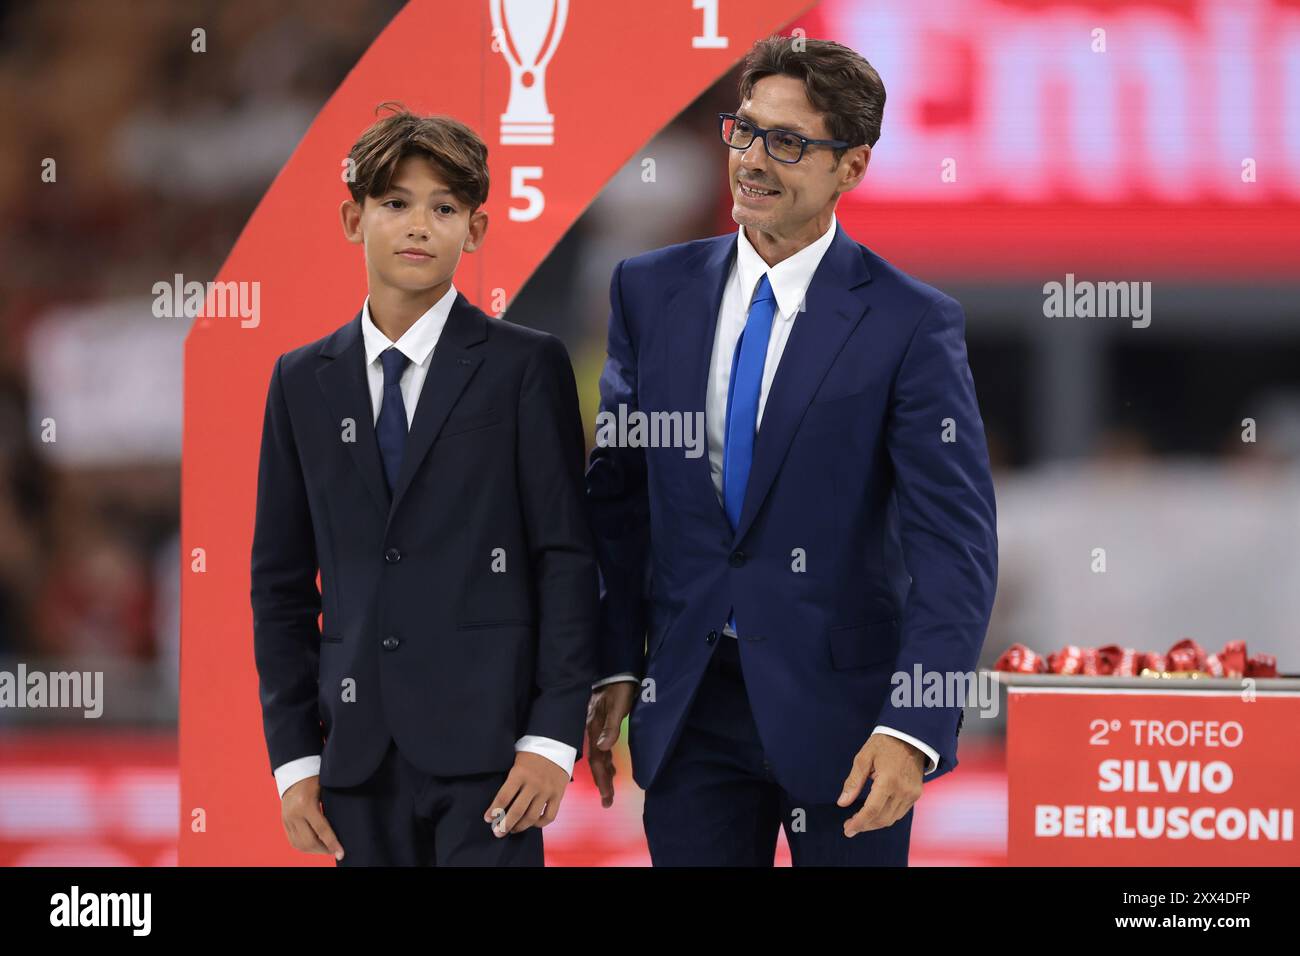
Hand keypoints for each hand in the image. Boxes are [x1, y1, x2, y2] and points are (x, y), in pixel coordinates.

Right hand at [281, 775, 343, 860]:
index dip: (332, 843)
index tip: (341, 853)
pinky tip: (315, 846)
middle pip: (309, 841)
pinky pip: (293, 841)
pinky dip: (304, 847)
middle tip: (336, 851)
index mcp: (306, 804)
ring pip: (300, 844)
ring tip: (326, 849)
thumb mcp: (326, 790)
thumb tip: (344, 827)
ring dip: (314, 850)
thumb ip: (331, 807)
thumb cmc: (315, 779)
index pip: (321, 830)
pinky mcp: (284, 822)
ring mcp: (287, 819)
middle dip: (324, 849)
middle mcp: (294, 814)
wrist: (295, 773)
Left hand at [482, 751, 570, 836]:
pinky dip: (540, 824)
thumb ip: (509, 779)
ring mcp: (547, 790)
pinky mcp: (558, 794)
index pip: (504, 797)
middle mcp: (534, 784)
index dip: (494, 811)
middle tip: (497, 832)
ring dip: (520, 827)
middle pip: (517, 811)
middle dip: (505, 825)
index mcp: (520, 773)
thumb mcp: (515, 760)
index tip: (488, 819)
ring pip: (532, 817)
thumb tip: (498, 801)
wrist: (556, 743)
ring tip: (512, 830)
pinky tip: (532, 824)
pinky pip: (549, 816)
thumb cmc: (531, 753)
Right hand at [585, 681, 635, 807]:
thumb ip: (610, 726)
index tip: (607, 797)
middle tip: (607, 802)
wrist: (616, 672)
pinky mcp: (602, 725)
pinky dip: (607, 761)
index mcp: (595, 729)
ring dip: (604, 773)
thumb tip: (604, 747)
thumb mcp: (616, 706)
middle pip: (597, 761)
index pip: (598, 759)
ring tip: (608, 790)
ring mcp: (596, 728)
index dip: (602, 779)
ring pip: (599, 756)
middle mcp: (593, 732)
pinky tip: (611, 767)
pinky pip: (602, 749)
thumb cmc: (618, 689)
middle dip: (602, 782)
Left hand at [837, 733, 925, 836]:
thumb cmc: (885, 743)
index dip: (859, 823)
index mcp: (888, 780)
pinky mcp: (916, 794)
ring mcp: (912, 794)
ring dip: (875, 823)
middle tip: (850, 826)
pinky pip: (900, 813)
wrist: (911, 736)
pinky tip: (875, 813)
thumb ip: (853, 782)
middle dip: (865, 825)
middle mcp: (903, 790)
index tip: (847, 830)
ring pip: (892, 819)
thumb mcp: (864, 758)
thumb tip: (842, 802)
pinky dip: (886, 817)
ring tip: (860, 820)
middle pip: (882, 818)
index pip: (872, 810)